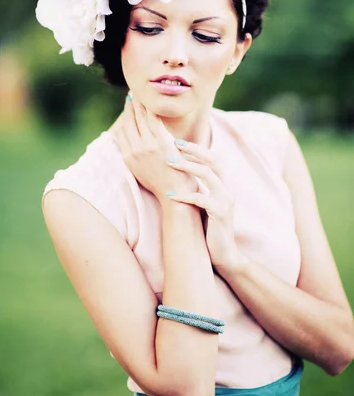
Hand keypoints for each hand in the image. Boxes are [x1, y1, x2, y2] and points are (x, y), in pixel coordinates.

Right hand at [111, 95, 197, 207]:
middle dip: (130, 108)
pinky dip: (151, 110)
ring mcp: (147, 146)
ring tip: (138, 94)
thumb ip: (135, 155)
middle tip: (130, 95)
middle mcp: (135, 150)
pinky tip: (151, 102)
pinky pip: (154, 121)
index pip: (122, 132)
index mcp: (128, 157)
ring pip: (140, 119)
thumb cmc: (161, 184)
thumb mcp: (141, 171)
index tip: (127, 108)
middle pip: (129, 123)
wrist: (174, 196)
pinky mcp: (161, 143)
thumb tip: (133, 143)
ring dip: (139, 105)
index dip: (124, 118)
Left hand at [165, 139, 241, 274]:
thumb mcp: (204, 203)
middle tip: (175, 143)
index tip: (178, 141)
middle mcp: (227, 189)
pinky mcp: (220, 214)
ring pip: (208, 175)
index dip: (197, 149)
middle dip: (194, 150)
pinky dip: (185, 195)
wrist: (224, 254)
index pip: (213, 159)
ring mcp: (225, 201)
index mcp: (224, 185)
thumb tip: (180, 172)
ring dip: (187, 166)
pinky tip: (170, 195)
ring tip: (168, 162)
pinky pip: (201, 199)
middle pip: (213, 161)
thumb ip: (198, 188)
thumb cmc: (209, 228)